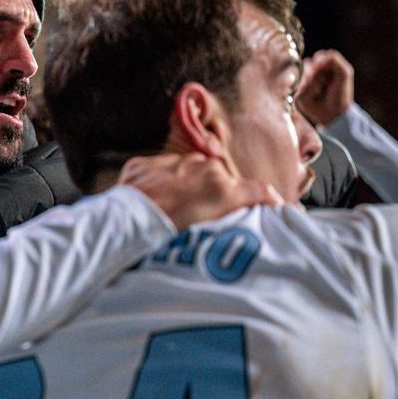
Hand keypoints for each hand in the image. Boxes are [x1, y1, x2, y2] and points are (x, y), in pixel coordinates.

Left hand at [119, 153, 281, 229]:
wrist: (126, 226)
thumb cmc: (170, 236)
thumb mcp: (213, 232)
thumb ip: (238, 215)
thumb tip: (259, 211)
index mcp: (223, 188)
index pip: (257, 191)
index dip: (266, 200)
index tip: (272, 207)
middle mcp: (201, 168)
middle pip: (218, 178)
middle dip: (215, 192)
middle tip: (203, 213)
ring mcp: (170, 162)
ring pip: (187, 170)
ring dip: (185, 184)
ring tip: (174, 207)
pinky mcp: (143, 164)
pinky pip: (156, 170)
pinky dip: (156, 183)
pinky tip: (150, 201)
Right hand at [296, 49, 353, 125]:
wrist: (336, 112)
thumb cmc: (341, 93)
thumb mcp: (344, 72)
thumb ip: (335, 59)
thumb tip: (318, 56)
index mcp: (321, 68)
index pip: (318, 56)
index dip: (324, 62)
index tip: (330, 70)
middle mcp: (310, 75)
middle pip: (309, 64)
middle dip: (320, 72)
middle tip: (327, 82)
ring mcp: (303, 85)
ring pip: (306, 75)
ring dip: (317, 82)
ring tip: (322, 90)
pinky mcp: (298, 96)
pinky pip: (303, 87)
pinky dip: (312, 90)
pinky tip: (316, 97)